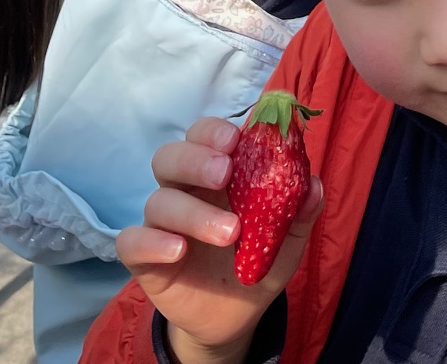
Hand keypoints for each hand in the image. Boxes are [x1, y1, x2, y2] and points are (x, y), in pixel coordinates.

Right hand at [116, 118, 324, 363]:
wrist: (238, 315)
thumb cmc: (258, 261)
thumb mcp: (287, 239)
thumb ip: (300, 211)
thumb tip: (314, 185)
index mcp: (216, 175)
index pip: (203, 136)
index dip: (213, 131)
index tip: (235, 140)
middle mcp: (184, 191)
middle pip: (170, 156)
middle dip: (196, 159)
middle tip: (226, 174)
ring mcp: (162, 224)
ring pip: (159, 200)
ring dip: (194, 212)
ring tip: (230, 233)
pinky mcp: (144, 258)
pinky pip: (132, 242)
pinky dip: (152, 241)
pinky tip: (179, 251)